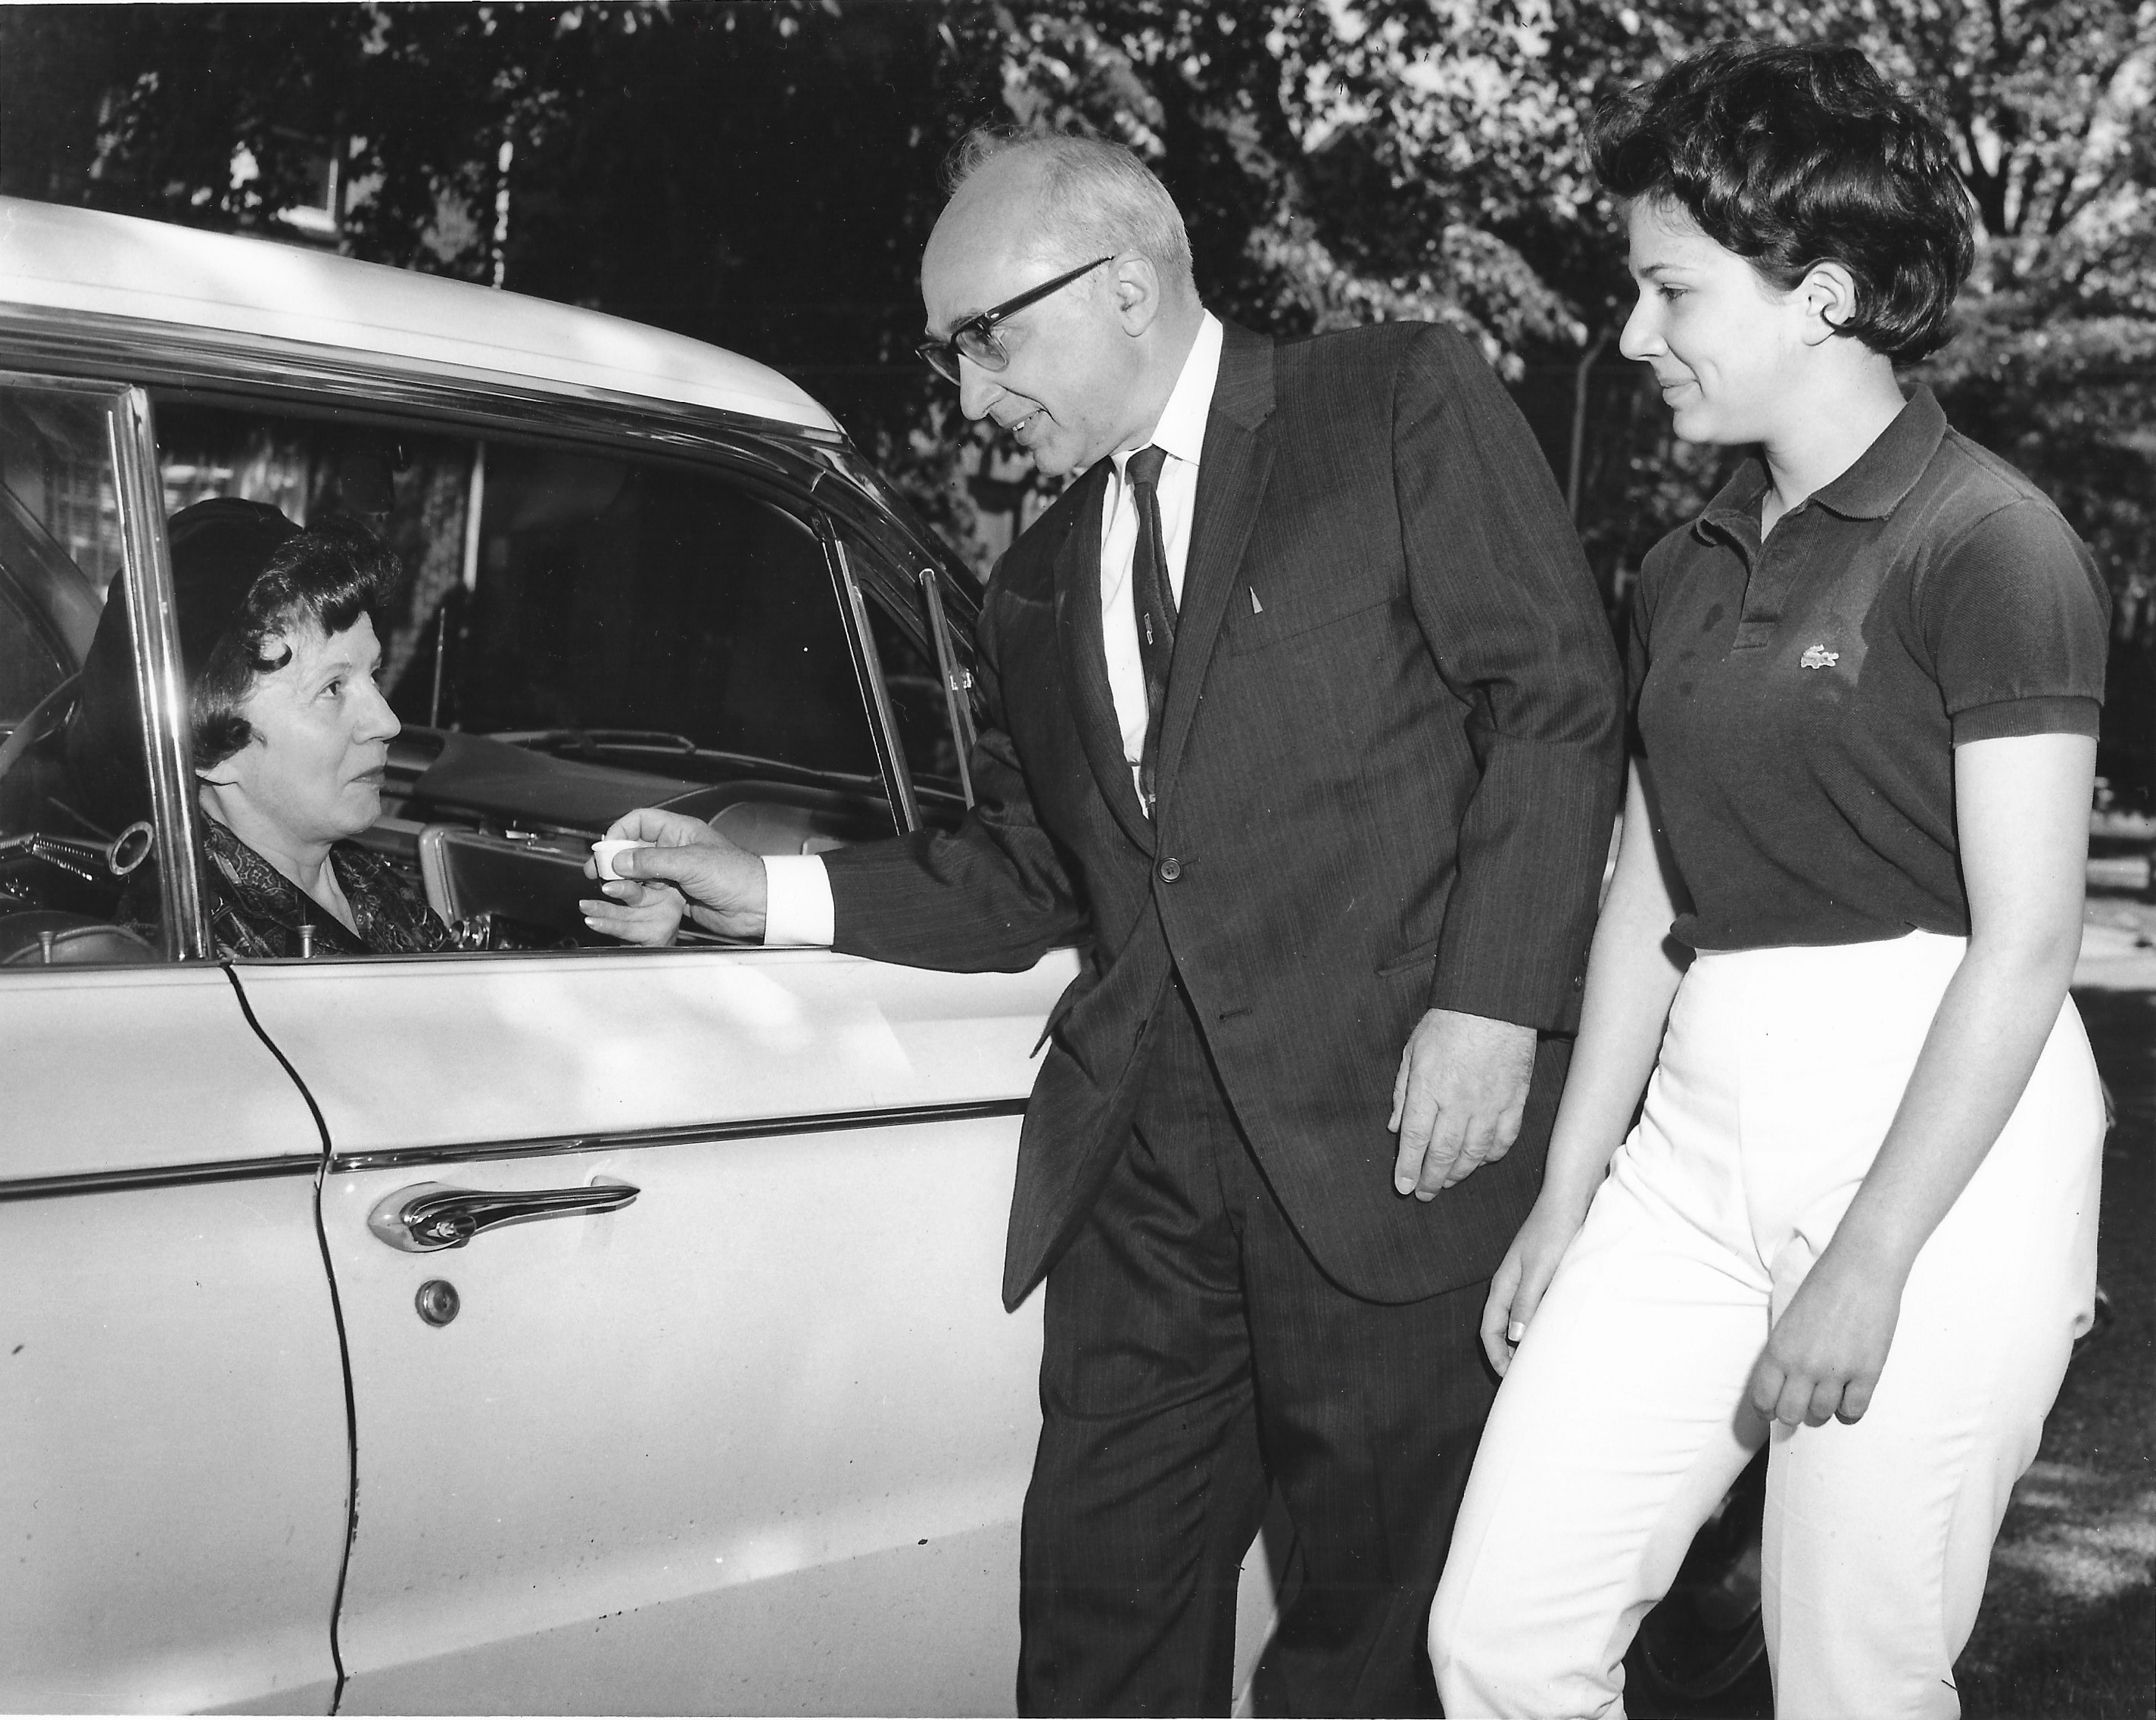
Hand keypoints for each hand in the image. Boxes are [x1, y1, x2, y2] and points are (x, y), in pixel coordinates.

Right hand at [583, 807, 767, 941]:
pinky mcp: (676, 895)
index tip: (607, 848)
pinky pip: (648, 893)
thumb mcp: (690, 863)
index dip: (620, 831)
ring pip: (638, 873)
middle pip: (634, 849)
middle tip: (596, 872)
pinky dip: (635, 896)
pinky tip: (626, 900)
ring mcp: (674, 873)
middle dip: (614, 860)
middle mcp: (674, 849)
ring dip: (623, 880)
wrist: (757, 905)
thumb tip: (619, 861)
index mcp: (680, 831)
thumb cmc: (735, 875)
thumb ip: (651, 861)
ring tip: (608, 888)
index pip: (640, 821)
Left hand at [1389, 1009, 1535, 1198]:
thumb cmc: (1449, 1022)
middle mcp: (1458, 1102)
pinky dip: (1492, 1155)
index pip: (1415, 1139)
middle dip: (1432, 1179)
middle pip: (1443, 1153)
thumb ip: (1403, 1091)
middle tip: (1424, 1194)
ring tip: (1449, 1182)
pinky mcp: (1514, 1100)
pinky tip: (1482, 1160)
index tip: (1404, 1186)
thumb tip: (1394, 1126)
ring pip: (1474, 1152)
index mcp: (1428, 1088)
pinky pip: (1504, 1138)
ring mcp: (1489, 1104)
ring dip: (1460, 1172)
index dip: (1408, 1167)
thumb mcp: (1413, 1050)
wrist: (1494, 1002)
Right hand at [1479, 1194, 1587, 1374]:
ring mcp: (1528, 1281)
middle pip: (1501, 1327)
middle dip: (1509, 1354)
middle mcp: (1512, 1285)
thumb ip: (1526, 1302)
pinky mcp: (1545, 1277)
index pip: (1490, 1329)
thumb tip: (1515, 1338)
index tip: (1509, 1379)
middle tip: (1527, 1378)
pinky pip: (1536, 1309)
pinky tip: (1555, 1333)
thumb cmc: (1554, 1231)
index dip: (1496, 1355)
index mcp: (1504, 1285)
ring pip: (1520, 1320)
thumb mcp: (1540, 1270)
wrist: (1570, 1200)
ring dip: (1525, 1342)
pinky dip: (1540, 1326)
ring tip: (1541, 1362)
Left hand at [1747, 1247, 1903, 1428]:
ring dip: (1822, 1408)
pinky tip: (1848, 1397)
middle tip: (1801, 1403)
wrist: (1860, 1270)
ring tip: (1827, 1393)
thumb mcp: (1788, 1321)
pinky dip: (1849, 1410)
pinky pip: (1854, 1410)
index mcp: (1779, 1351)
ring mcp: (1836, 1372)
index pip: (1763, 1399)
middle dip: (1793, 1413)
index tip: (1771, 1411)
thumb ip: (1785, 1354)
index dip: (1766, 1410)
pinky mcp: (1867, 1373)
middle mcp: (1804, 1366)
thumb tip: (1786, 1384)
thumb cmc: (1822, 1287)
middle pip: (1791, 1414)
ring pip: (1822, 1414)